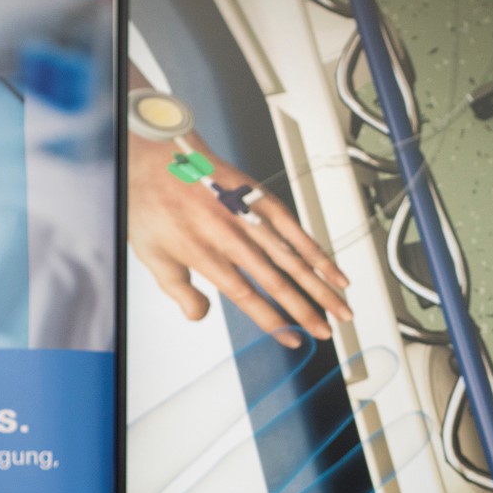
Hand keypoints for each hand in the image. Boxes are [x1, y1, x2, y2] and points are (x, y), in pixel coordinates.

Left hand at [126, 132, 351, 345]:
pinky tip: (333, 270)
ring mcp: (247, 213)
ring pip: (292, 256)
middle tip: (327, 331)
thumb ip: (178, 290)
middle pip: (277, 279)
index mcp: (202, 251)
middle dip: (306, 309)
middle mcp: (229, 233)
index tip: (292, 340)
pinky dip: (317, 250)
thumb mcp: (151, 254)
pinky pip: (294, 227)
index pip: (245, 294)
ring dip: (321, 285)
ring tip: (341, 307)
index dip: (272, 320)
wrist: (155, 152)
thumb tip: (200, 316)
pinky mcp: (259, 197)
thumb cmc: (151, 203)